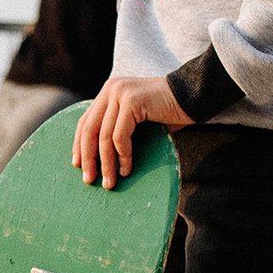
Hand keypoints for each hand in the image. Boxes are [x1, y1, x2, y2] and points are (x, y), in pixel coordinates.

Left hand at [73, 75, 187, 188]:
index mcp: (109, 92)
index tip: (78, 166)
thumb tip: (100, 157)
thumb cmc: (169, 111)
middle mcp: (111, 89)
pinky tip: (126, 170)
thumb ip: (119, 127)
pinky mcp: (132, 101)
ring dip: (106, 163)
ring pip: (104, 136)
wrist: (194, 95)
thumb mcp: (137, 118)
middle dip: (88, 158)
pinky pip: (120, 136)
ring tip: (110, 182)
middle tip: (90, 180)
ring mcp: (120, 93)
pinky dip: (122, 156)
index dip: (79, 145)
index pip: (85, 121)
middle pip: (89, 129)